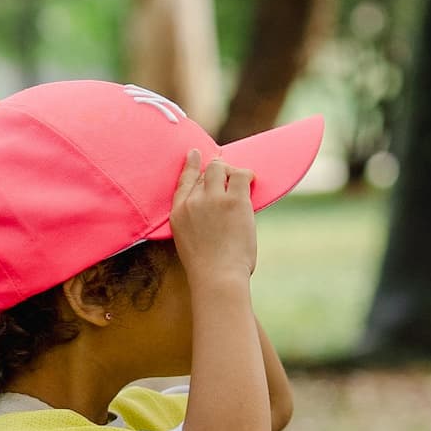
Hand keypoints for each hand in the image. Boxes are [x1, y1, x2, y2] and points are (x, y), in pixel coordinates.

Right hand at [169, 151, 258, 289]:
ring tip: (242, 183)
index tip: (194, 154)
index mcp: (178, 212)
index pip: (184, 180)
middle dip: (218, 171)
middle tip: (231, 179)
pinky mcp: (233, 201)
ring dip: (232, 172)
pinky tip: (252, 182)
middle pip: (205, 172)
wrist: (216, 277)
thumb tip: (218, 209)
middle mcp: (193, 201)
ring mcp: (212, 199)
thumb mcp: (189, 241)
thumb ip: (197, 220)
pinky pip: (241, 175)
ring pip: (221, 169)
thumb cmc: (208, 269)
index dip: (191, 165)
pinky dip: (248, 176)